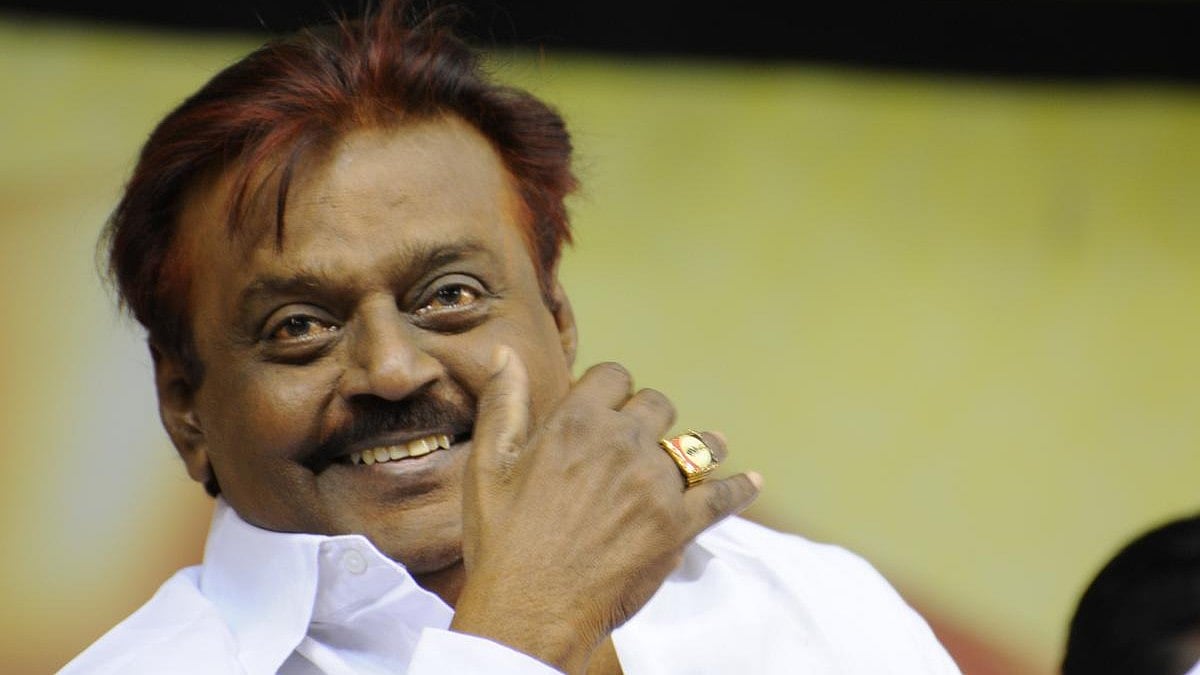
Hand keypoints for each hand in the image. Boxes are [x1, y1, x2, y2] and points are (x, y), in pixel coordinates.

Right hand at [450, 347, 761, 672]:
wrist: (529, 609)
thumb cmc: (501, 540)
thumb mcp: (489, 465)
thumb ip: (503, 403)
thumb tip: (503, 351)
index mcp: (577, 422)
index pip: (614, 376)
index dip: (613, 389)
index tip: (611, 404)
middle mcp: (623, 443)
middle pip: (656, 405)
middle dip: (649, 418)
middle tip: (643, 440)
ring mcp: (655, 484)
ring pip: (696, 444)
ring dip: (700, 444)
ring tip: (710, 445)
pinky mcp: (678, 525)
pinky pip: (721, 495)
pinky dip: (740, 488)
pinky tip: (753, 482)